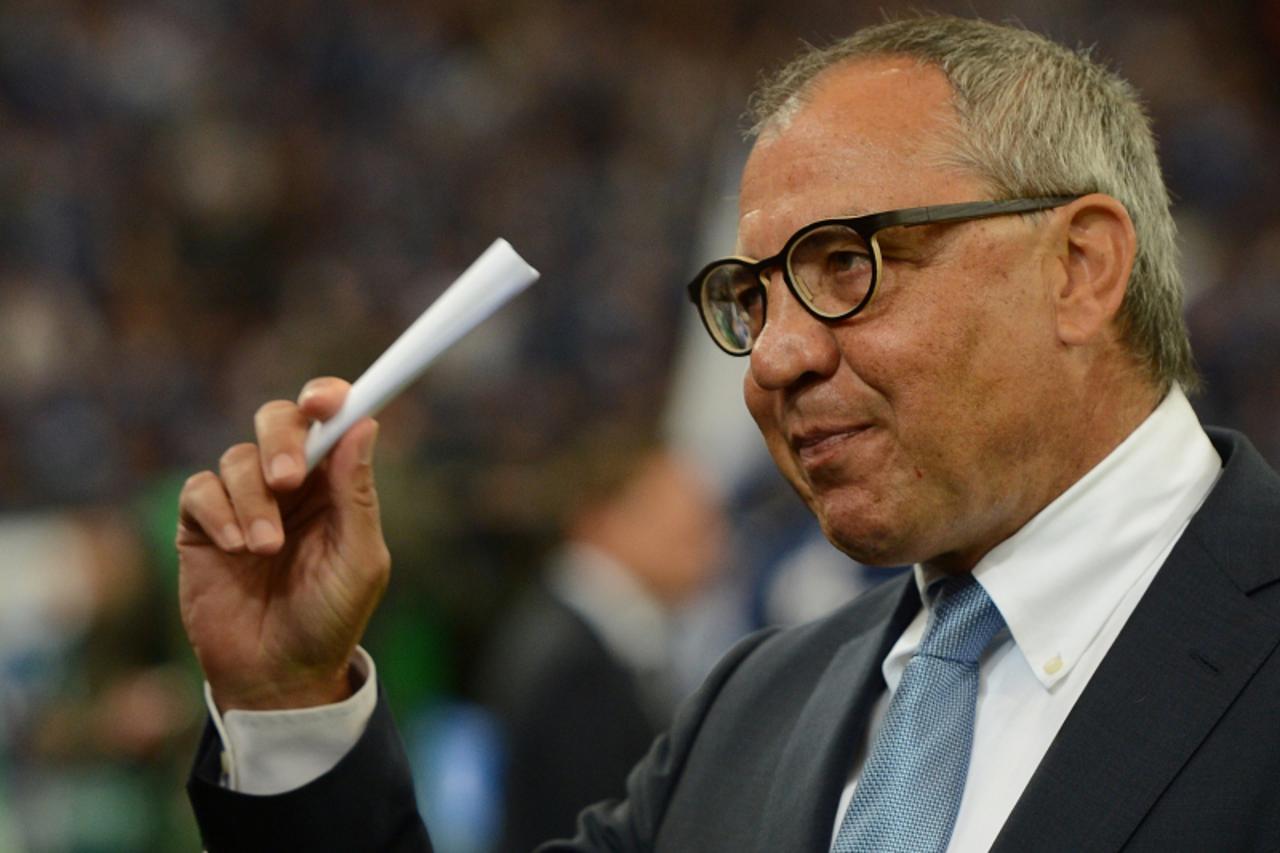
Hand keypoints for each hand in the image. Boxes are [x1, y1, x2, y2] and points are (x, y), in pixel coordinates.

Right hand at [177, 378, 390, 710]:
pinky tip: (235, 547)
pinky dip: (218, 512)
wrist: (280, 674)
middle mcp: (290, 484)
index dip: (327, 398)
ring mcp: (244, 502)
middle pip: (277, 421)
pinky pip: (200, 491)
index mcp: (335, 484)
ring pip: (237, 459)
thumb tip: (365, 425)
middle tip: (289, 480)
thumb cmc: (331, 618)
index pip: (329, 421)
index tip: (326, 401)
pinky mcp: (202, 526)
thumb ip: (357, 494)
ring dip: (253, 500)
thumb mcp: (359, 560)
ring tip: (266, 548)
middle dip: (281, 441)